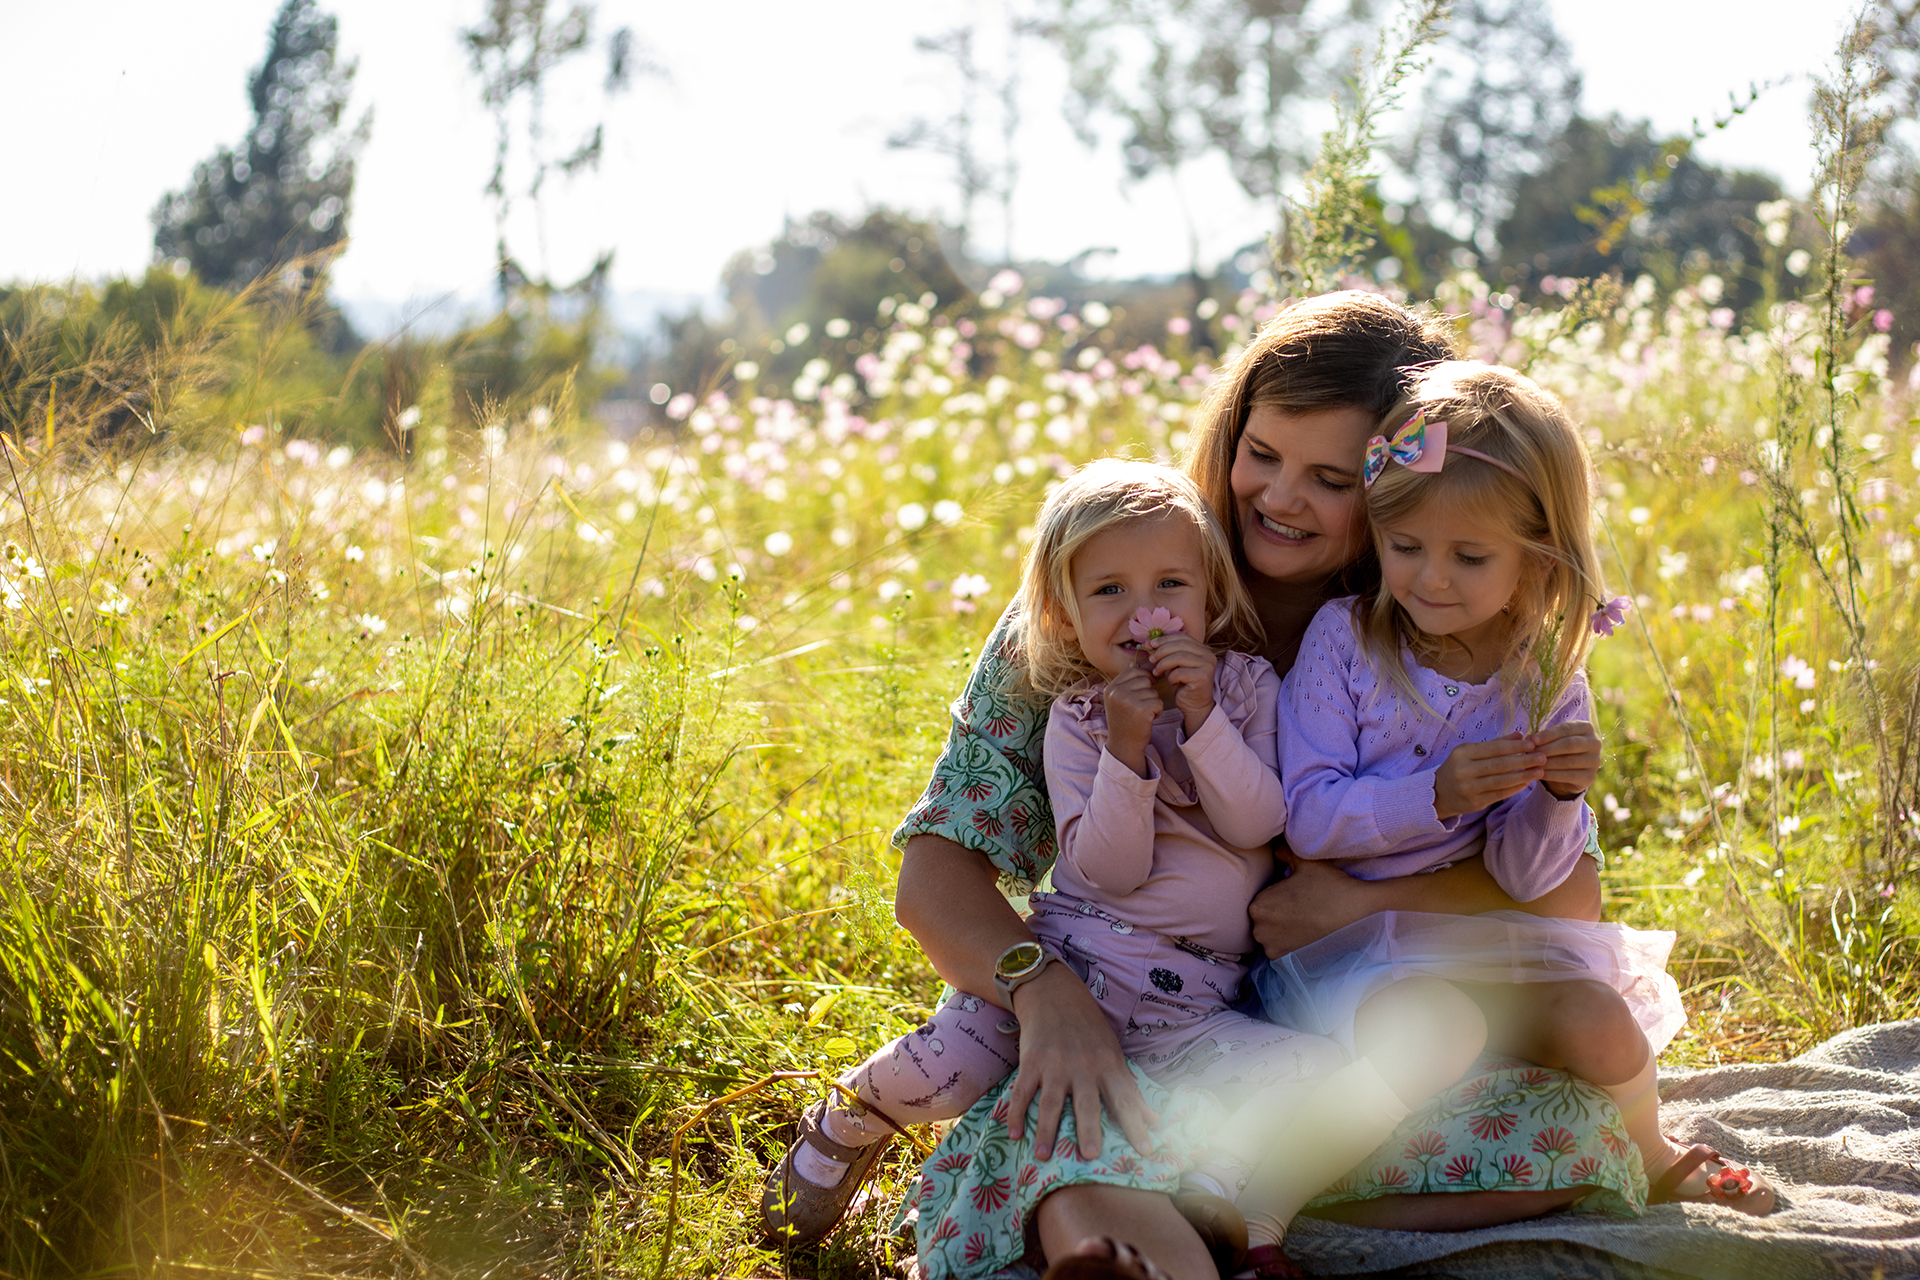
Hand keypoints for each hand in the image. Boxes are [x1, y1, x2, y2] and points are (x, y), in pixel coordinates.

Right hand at [1005, 964, 1158, 1159]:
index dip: (1136, 1124)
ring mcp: (1054, 1065)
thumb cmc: (1090, 1028)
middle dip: (1089, 1128)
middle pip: (1086, 1102)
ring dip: (1046, 1130)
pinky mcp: (1030, 1062)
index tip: (1145, 1150)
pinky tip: (1013, 1134)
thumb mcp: (1114, 1052)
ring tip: (1044, 1155)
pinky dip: (1015, 1113)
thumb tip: (1154, 1118)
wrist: (1053, 993)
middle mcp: (1082, 1066)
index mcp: (1108, 1065)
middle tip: (1090, 1155)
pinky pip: (1021, 1092)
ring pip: (1050, 1102)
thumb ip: (1130, 1088)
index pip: (1125, 1099)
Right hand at [1099, 666, 1162, 776]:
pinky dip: (1158, 711)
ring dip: (1153, 702)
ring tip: (1143, 714)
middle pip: (1144, 679)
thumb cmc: (1123, 722)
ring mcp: (1128, 701)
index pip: (1133, 670)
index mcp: (1111, 688)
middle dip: (1148, 691)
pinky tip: (1149, 719)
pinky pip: (1158, 702)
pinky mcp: (1141, 710)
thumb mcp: (1118, 700)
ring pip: (1153, 691)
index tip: (1145, 688)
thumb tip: (1134, 662)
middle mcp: (1117, 692)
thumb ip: (1125, 682)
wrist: (1124, 746)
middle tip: (1142, 705)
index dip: (1143, 677)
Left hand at [1145, 633, 1216, 735]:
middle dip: (1162, 650)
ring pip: (1179, 657)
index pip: (1183, 636)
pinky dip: (1171, 677)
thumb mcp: (1174, 665)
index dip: (1165, 639)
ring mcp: (1207, 665)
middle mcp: (1208, 655)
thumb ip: (1166, 653)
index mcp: (1203, 649)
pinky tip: (1170, 682)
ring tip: (1156, 672)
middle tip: (1151, 659)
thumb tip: (1149, 642)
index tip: (1150, 644)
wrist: (1194, 706)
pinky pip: (1180, 672)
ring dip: (1163, 664)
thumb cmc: (1182, 685)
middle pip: (1181, 644)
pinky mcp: (1202, 677)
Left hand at [1249, 852, 1374, 956]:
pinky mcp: (1285, 960)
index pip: (1262, 898)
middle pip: (1264, 917)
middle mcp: (1259, 930)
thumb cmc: (1328, 886)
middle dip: (1277, 912)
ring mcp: (1271, 947)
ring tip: (1303, 919)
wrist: (1356, 913)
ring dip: (1281, 927)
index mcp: (1258, 906)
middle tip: (1300, 906)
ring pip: (1271, 933)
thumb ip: (1283, 852)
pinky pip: (1280, 947)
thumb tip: (1276, 848)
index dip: (1278, 895)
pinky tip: (1304, 932)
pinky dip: (1288, 941)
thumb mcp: (1304, 862)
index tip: (1294, 894)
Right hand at [1432, 733, 1545, 818]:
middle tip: (1543, 757)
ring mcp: (1469, 788)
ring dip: (1524, 776)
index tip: (1532, 743)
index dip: (1514, 746)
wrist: (1438, 793)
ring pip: (1502, 781)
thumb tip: (1520, 735)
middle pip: (1499, 765)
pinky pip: (1500, 794)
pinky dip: (1515, 788)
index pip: (1493, 748)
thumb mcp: (1470, 751)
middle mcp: (1464, 771)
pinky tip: (1527, 782)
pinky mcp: (1475, 803)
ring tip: (1540, 771)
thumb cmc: (1459, 767)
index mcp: (1462, 753)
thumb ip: (1495, 743)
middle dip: (1523, 761)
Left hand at [1532, 719, 1600, 798]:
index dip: (1548, 734)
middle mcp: (1594, 743)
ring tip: (1533, 764)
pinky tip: (1541, 774)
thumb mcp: (1552, 741)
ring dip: (1548, 763)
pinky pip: (1570, 776)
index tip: (1532, 740)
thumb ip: (1542, 738)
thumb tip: (1529, 739)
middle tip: (1531, 753)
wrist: (1568, 775)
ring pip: (1569, 761)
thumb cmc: (1558, 751)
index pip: (1566, 729)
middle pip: (1569, 744)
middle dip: (1548, 749)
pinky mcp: (1591, 777)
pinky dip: (1553, 775)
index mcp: (1586, 728)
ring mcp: (1595, 761)